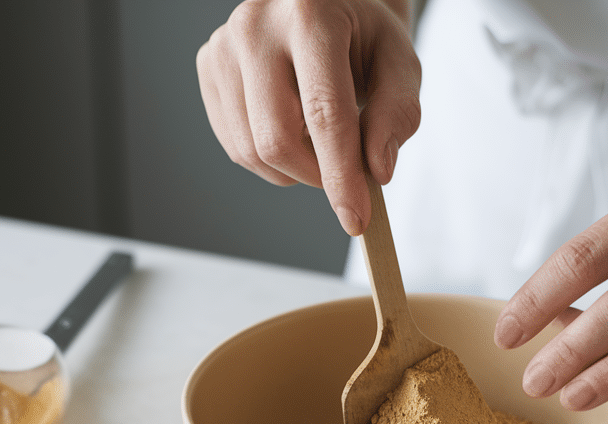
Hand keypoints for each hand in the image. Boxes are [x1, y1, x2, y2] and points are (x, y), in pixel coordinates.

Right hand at [196, 0, 420, 234]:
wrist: (326, 1)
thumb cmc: (364, 33)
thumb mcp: (399, 61)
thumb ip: (398, 113)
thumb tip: (376, 170)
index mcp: (310, 14)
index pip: (324, 113)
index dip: (340, 175)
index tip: (355, 219)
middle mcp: (256, 25)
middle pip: (276, 139)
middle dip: (315, 175)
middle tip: (344, 172)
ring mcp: (223, 45)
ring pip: (249, 150)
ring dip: (291, 169)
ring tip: (318, 139)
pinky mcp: (208, 65)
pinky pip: (233, 144)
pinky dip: (267, 157)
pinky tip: (290, 128)